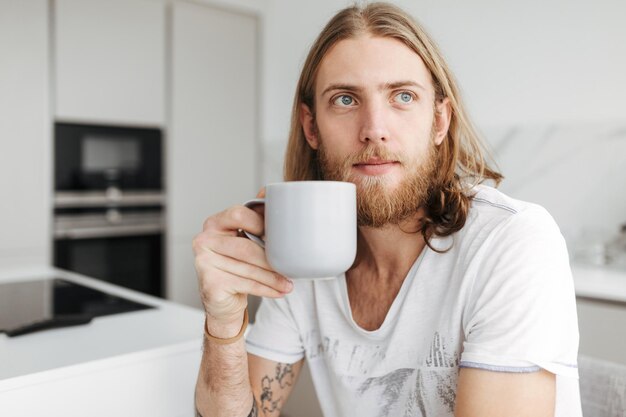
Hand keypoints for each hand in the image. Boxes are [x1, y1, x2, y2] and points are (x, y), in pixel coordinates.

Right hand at [193, 188, 292, 336]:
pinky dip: (266, 289)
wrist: (222, 297)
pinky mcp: (210, 283)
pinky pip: (245, 284)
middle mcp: (204, 240)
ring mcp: (204, 262)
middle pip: (245, 247)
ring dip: (273, 277)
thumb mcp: (245, 237)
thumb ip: (256, 216)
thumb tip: (269, 191)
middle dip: (271, 258)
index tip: (280, 234)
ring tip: (289, 281)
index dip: (261, 224)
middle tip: (289, 264)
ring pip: (248, 268)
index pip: (239, 215)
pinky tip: (279, 290)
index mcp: (214, 223)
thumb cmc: (236, 262)